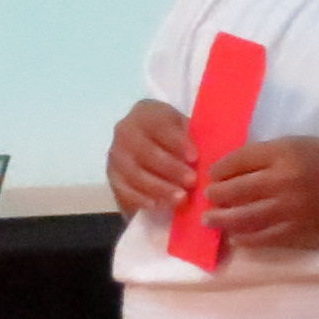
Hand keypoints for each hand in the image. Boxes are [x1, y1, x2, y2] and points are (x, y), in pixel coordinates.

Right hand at [106, 100, 197, 217]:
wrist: (149, 140)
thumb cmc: (175, 132)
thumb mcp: (184, 125)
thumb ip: (191, 135)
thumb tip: (207, 153)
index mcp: (145, 112)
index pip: (159, 125)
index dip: (177, 142)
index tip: (195, 157)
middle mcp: (125, 131)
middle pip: (146, 152)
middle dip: (171, 169)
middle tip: (192, 181)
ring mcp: (116, 155)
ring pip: (134, 173)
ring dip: (159, 187)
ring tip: (181, 198)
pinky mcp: (112, 176)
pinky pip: (123, 190)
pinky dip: (140, 199)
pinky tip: (157, 205)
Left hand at [202, 137, 318, 248]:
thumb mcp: (299, 145)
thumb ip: (267, 156)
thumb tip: (233, 171)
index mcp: (284, 153)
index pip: (236, 161)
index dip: (219, 169)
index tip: (214, 174)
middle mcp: (282, 180)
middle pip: (232, 190)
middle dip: (215, 194)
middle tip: (209, 197)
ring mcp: (287, 208)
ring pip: (240, 217)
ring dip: (220, 219)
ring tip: (210, 220)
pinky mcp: (295, 229)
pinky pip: (260, 237)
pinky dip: (243, 236)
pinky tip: (236, 234)